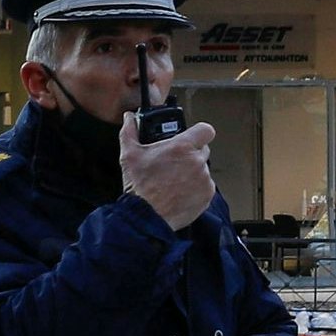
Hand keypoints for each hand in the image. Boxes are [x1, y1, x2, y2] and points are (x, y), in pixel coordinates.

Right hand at [120, 113, 217, 230]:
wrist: (146, 217)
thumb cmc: (139, 186)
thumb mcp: (129, 155)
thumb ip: (130, 132)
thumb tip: (128, 118)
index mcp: (182, 147)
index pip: (205, 130)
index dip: (199, 132)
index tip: (192, 137)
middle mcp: (197, 162)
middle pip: (203, 150)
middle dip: (191, 154)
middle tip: (175, 162)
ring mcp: (204, 180)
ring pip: (203, 169)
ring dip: (193, 172)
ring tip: (175, 180)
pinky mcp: (207, 196)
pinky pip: (205, 186)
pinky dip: (196, 188)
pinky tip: (180, 192)